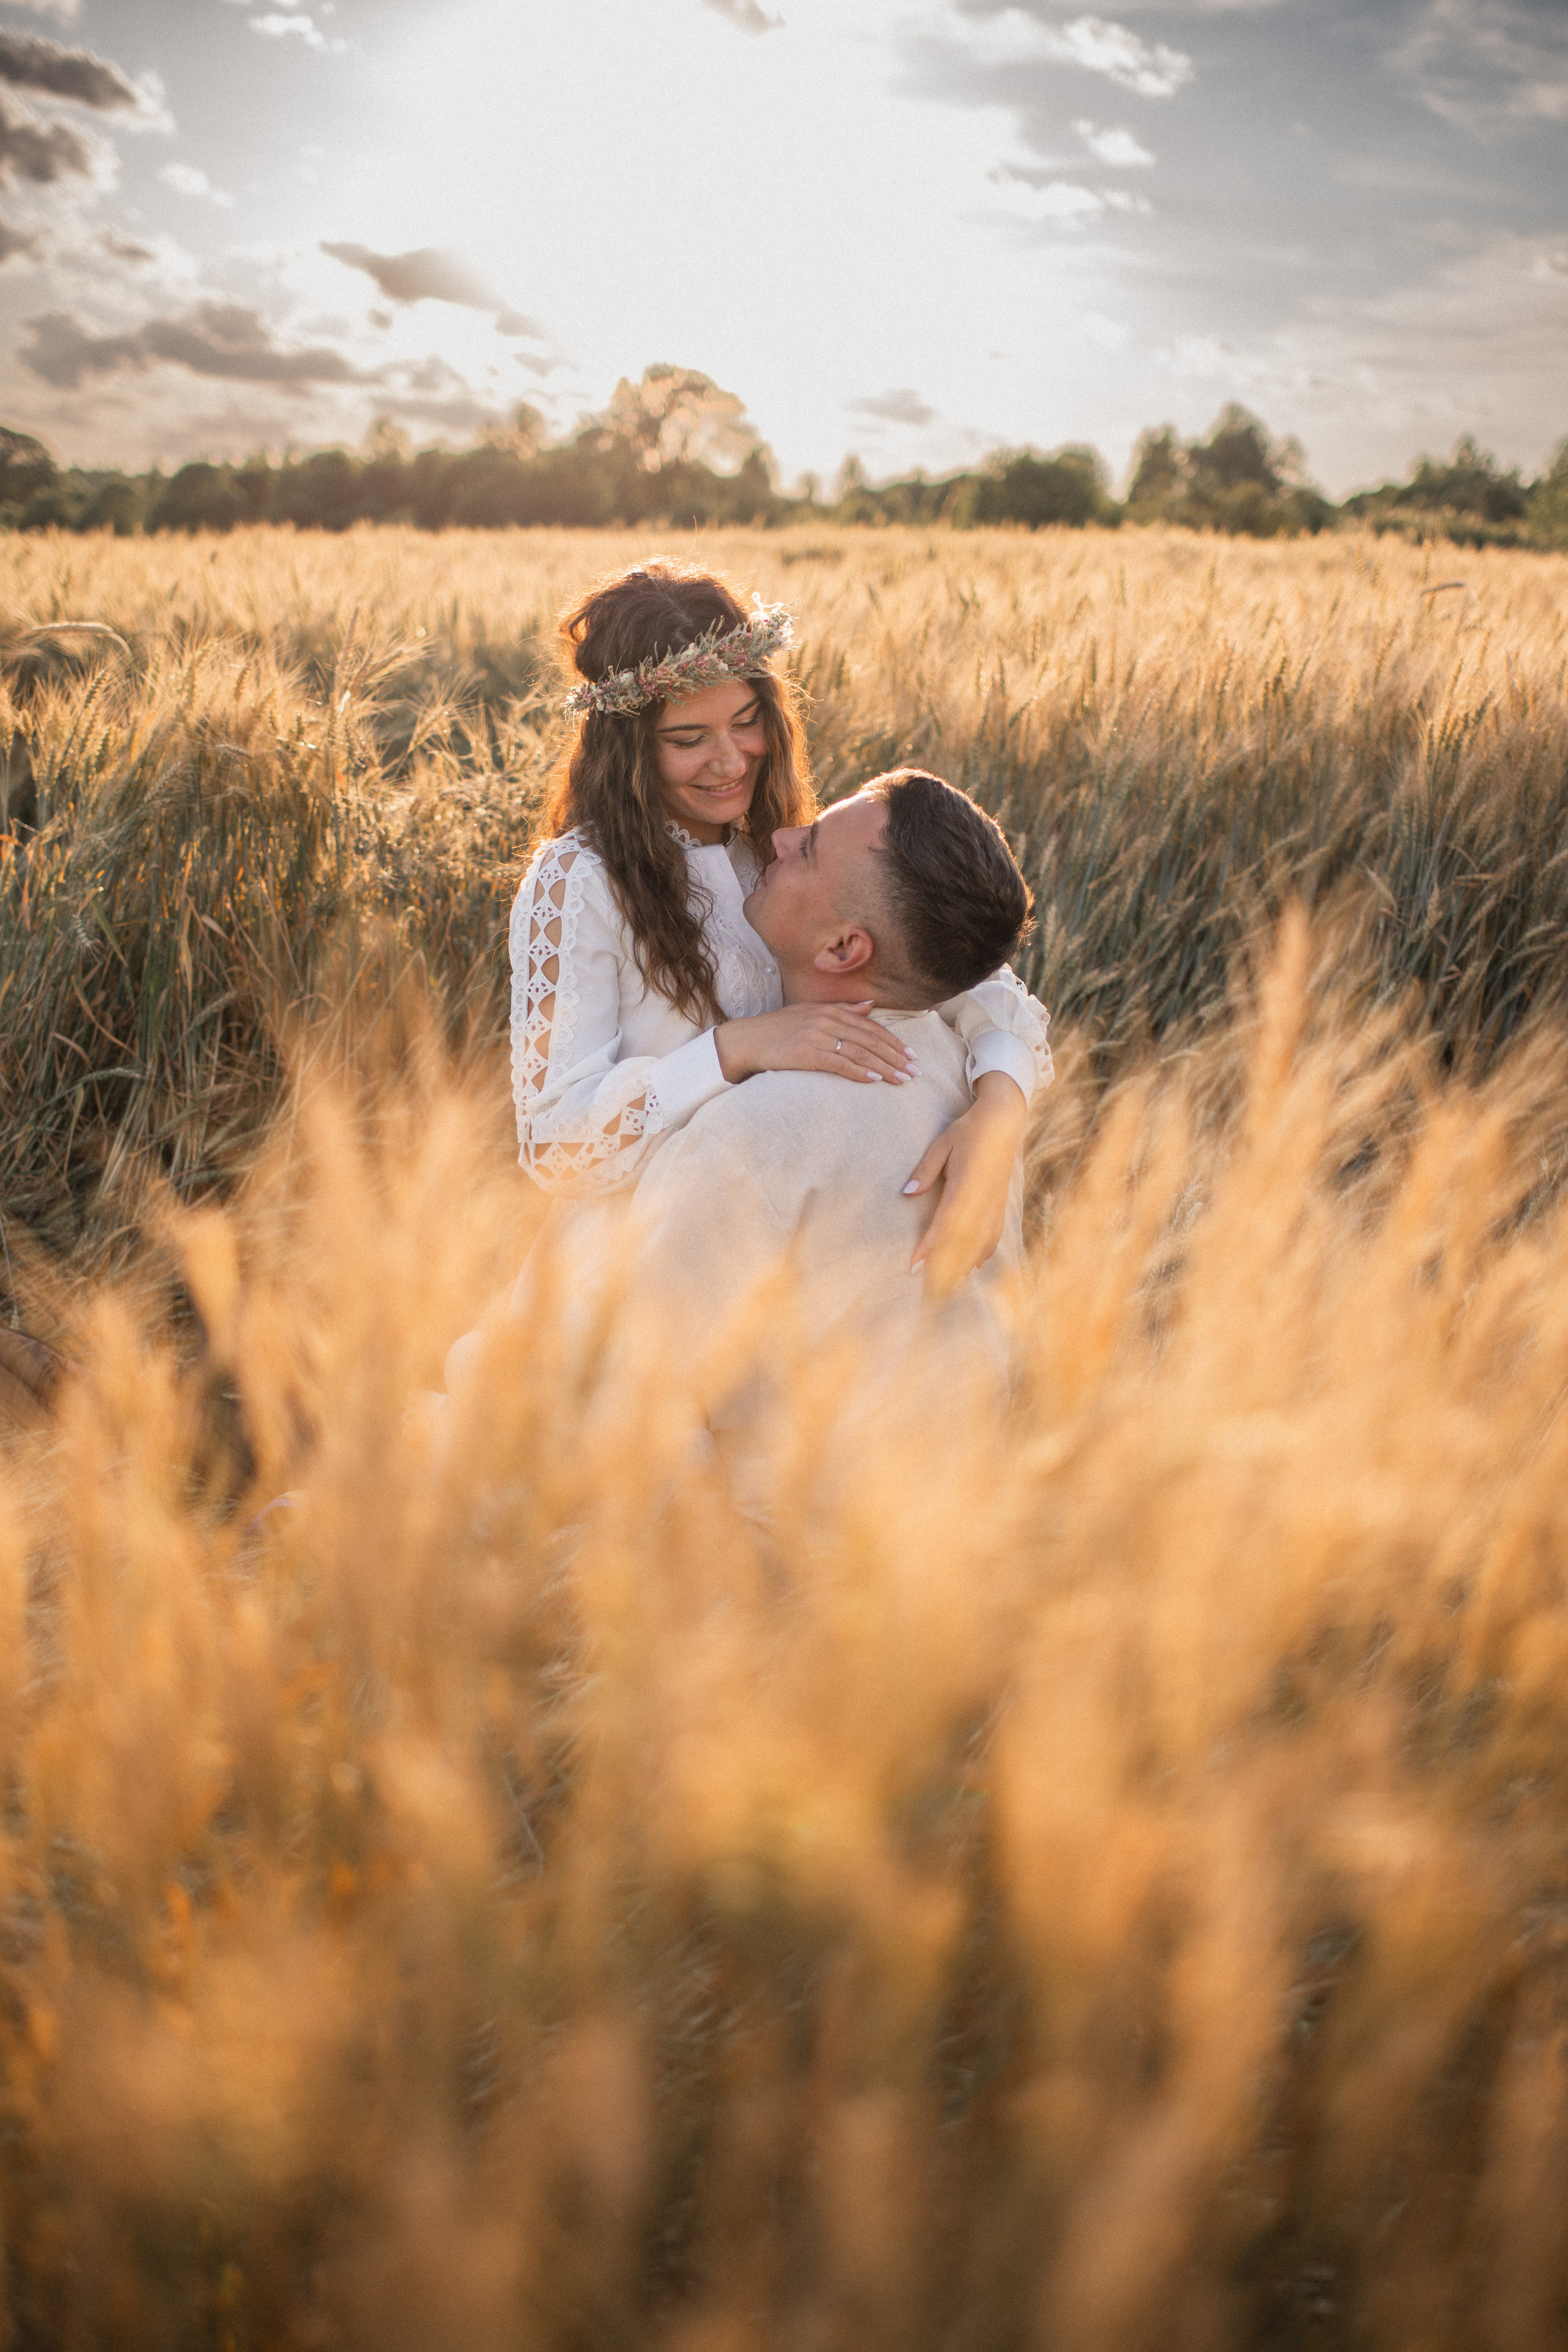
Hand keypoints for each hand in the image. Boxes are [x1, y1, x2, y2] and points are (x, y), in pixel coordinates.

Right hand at [715, 1003, 917, 1085]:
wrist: (748, 1040)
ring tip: (902, 1080)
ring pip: (860, 1052)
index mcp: (831, 1010)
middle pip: (870, 1040)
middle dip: (895, 1056)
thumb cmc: (779, 1029)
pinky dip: (859, 1072)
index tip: (910, 1054)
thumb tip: (870, 1006)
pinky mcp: (807, 1053)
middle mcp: (827, 1020)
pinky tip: (874, 1080)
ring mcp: (817, 1036)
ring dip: (884, 1067)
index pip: (870, 1026)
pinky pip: (839, 1063)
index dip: (893, 1041)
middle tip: (915, 1071)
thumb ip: (842, 1009)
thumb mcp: (811, 1012)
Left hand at [902, 1071, 1027, 1291]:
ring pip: (979, 1243)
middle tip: (927, 1289)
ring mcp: (994, 1204)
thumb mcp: (942, 1145)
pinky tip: (974, 1267)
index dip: (930, 1247)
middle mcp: (982, 1200)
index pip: (945, 1224)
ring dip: (963, 1265)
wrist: (1003, 1121)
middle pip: (962, 1241)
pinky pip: (993, 1235)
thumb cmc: (968, 1131)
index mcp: (965, 1185)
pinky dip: (983, 1253)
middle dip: (944, 1266)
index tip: (915, 1265)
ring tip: (947, 1286)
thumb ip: (925, 1171)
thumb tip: (908, 1193)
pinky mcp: (1001, 1204)